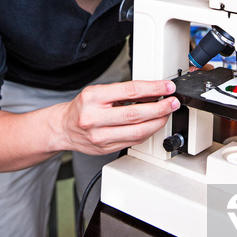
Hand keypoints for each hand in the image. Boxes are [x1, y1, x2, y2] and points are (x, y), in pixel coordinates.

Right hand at [58, 79, 179, 155]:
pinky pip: (133, 141)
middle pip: (136, 114)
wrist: (63, 128)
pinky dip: (147, 132)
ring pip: (137, 131)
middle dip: (160, 108)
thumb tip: (153, 92)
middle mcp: (94, 118)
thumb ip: (124, 92)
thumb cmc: (83, 107)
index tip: (167, 88)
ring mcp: (100, 137)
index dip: (153, 89)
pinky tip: (153, 125)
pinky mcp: (105, 149)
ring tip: (166, 113)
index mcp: (93, 97)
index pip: (130, 91)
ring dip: (157, 122)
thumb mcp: (99, 91)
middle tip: (173, 102)